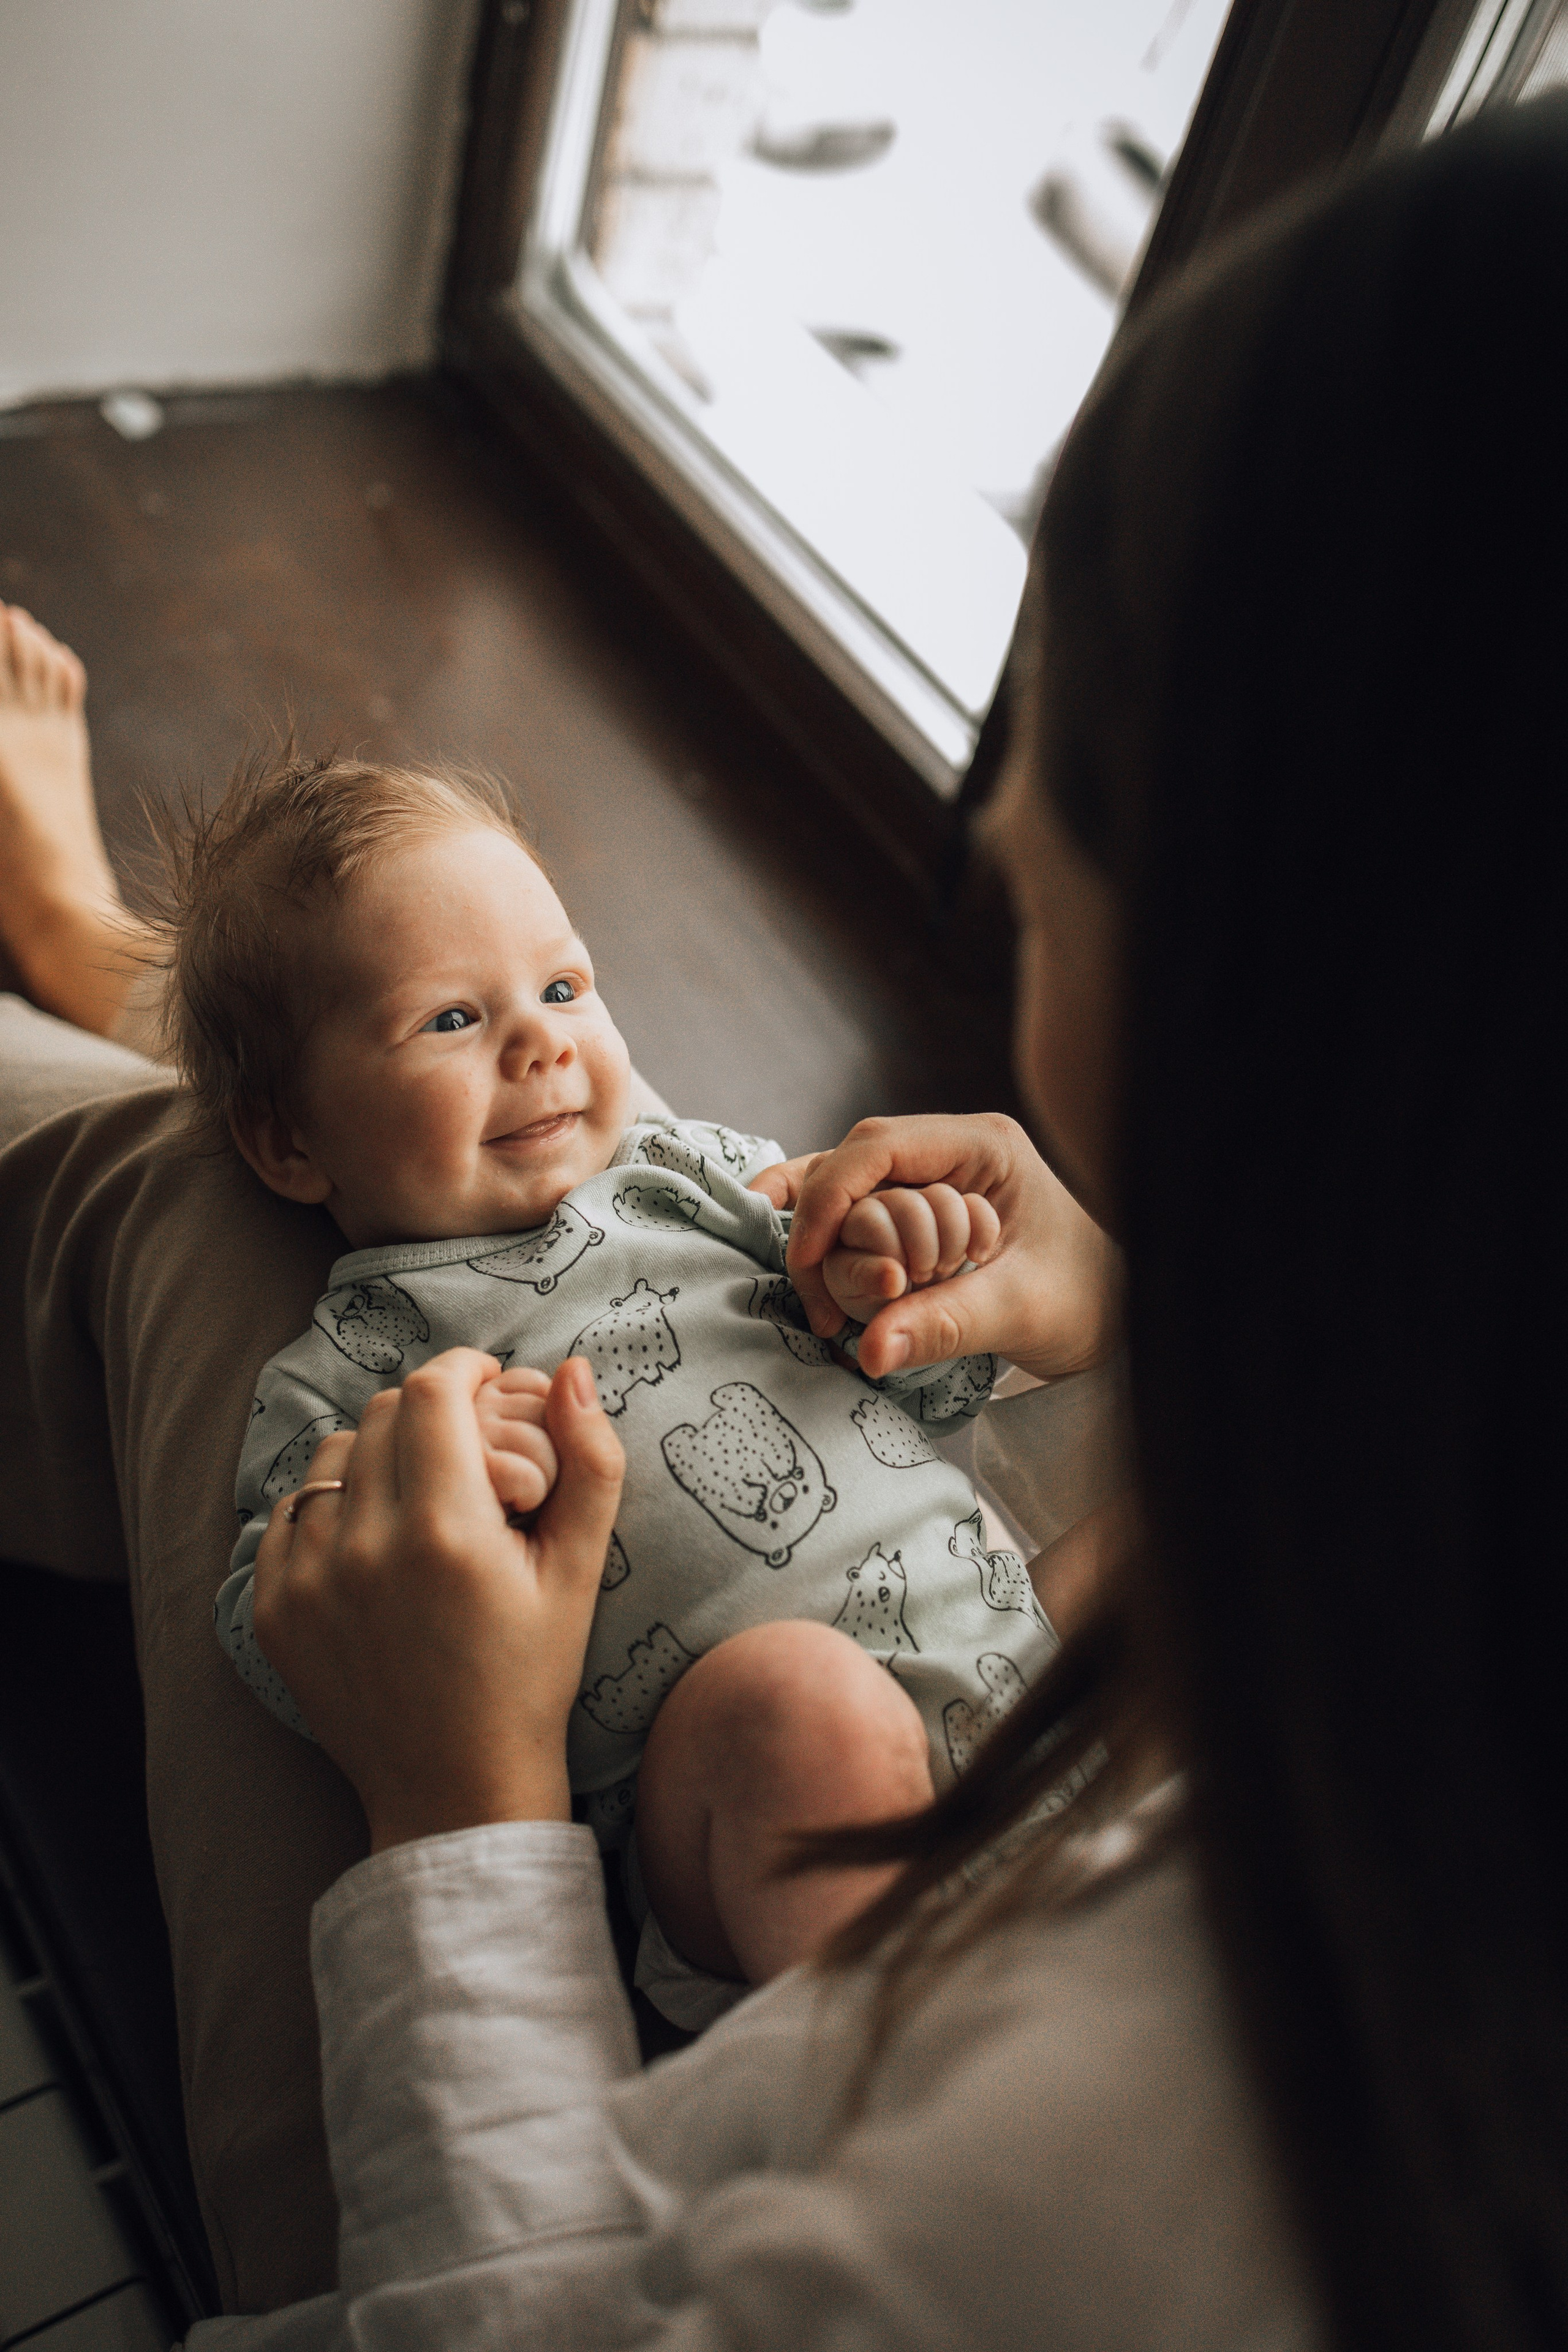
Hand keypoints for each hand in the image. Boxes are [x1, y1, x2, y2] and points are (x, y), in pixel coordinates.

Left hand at [252, 1349, 624, 1851]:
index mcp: (445, 1532)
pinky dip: (335, 1508)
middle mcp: (364, 1548)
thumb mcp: (580, 1572)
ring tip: (421, 1493)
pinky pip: (292, 1513)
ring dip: (380, 1453)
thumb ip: (589, 1463)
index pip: (434, 1391)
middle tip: (467, 1441)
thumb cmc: (530, 1677)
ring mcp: (307, 1580)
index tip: (490, 1380)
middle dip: (431, 1409)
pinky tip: (377, 1542)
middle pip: (384, 1413)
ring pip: (334, 1456)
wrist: (455, 1787)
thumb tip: (573, 1369)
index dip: (466, 1367)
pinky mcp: (272, 1609)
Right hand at [752, 1114, 1120, 1381]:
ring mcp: (931, 1181)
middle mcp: (951, 1152)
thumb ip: (944, 1324)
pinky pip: (857, 1219)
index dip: (830, 1196)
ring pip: (845, 1194)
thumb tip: (871, 1349)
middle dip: (826, 1231)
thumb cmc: (1082, 1300)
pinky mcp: (917, 1214)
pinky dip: (833, 1249)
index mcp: (985, 1146)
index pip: (880, 1146)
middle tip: (825, 1308)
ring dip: (831, 1250)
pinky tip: (815, 1283)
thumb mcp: (1017, 1309)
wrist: (1112, 1317)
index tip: (806, 1257)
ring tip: (831, 1313)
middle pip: (851, 1167)